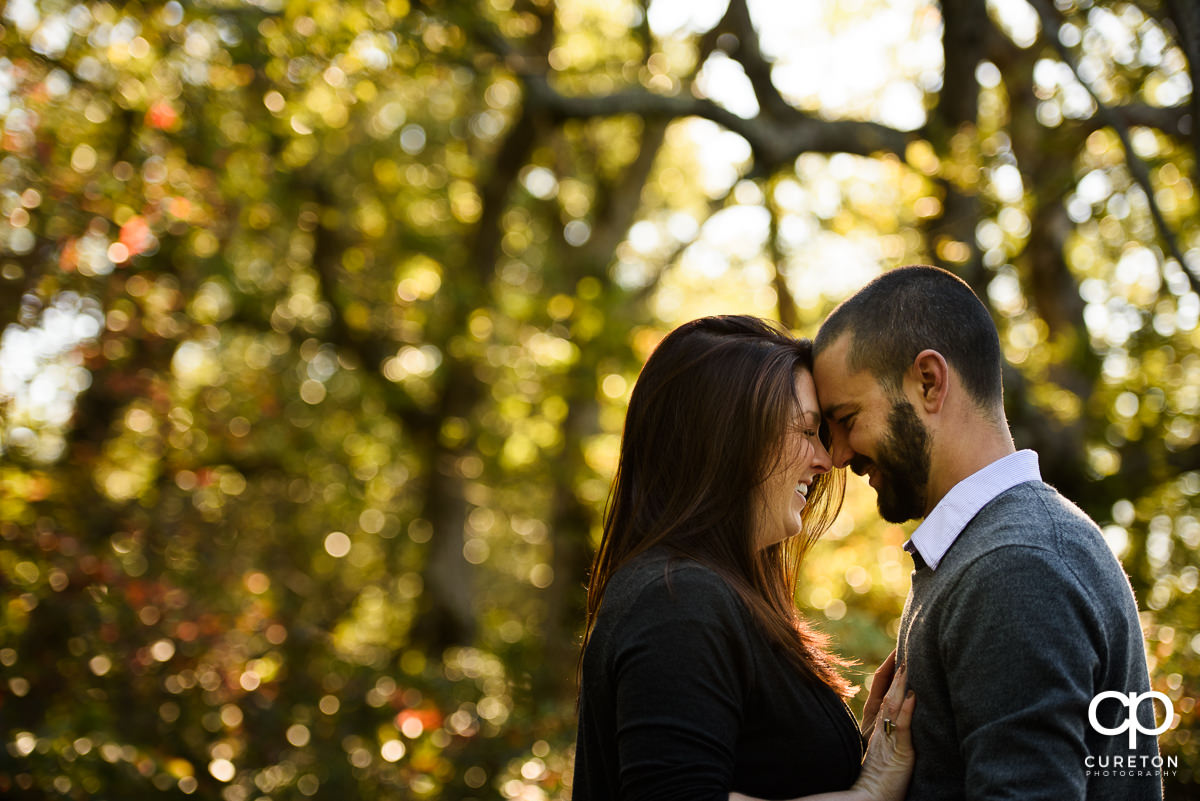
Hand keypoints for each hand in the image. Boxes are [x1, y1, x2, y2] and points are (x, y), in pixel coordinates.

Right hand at [851, 661, 914, 800]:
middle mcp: (878, 729)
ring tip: (907, 664)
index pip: (881, 693)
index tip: (897, 654)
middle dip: (894, 671)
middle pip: (886, 694)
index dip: (888, 673)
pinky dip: (907, 711)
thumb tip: (904, 708)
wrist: (869, 800)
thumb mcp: (884, 751)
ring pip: (892, 705)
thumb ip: (891, 730)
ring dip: (900, 684)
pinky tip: (913, 696)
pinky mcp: (896, 751)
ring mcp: (886, 739)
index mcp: (874, 728)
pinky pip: (901, 727)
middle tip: (902, 647)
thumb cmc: (880, 781)